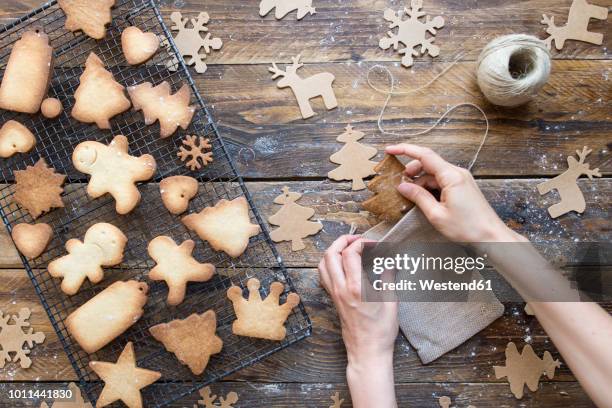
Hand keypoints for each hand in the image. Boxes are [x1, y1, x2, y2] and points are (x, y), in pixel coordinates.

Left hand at [319, 235, 397, 407]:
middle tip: (357, 239)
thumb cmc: (381, 331)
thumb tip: (391, 261)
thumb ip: (389, 278)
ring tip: (347, 248)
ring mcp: (334, 294)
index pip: (350, 254)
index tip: (373, 244)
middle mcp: (341, 289)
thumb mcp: (391, 302)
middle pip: (331, 254)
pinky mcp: (333, 300)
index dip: (361, 243)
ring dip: (333, 251)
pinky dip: (329, 264)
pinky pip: (323, 276)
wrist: (367, 352)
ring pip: (323, 264)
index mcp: (356, 288)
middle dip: (342, 241)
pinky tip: (341, 264)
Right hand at [386, 144, 520, 242]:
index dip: (405, 150)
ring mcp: (462, 179)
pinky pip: (442, 181)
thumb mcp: (436, 215)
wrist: (491, 237)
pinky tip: (424, 199)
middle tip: (400, 184)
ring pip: (434, 174)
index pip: (424, 155)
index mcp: (451, 176)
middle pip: (428, 164)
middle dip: (411, 171)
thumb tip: (403, 186)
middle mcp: (458, 173)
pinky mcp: (463, 187)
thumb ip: (418, 197)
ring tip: (411, 197)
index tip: (390, 149)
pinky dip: (430, 187)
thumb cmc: (468, 228)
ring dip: (420, 182)